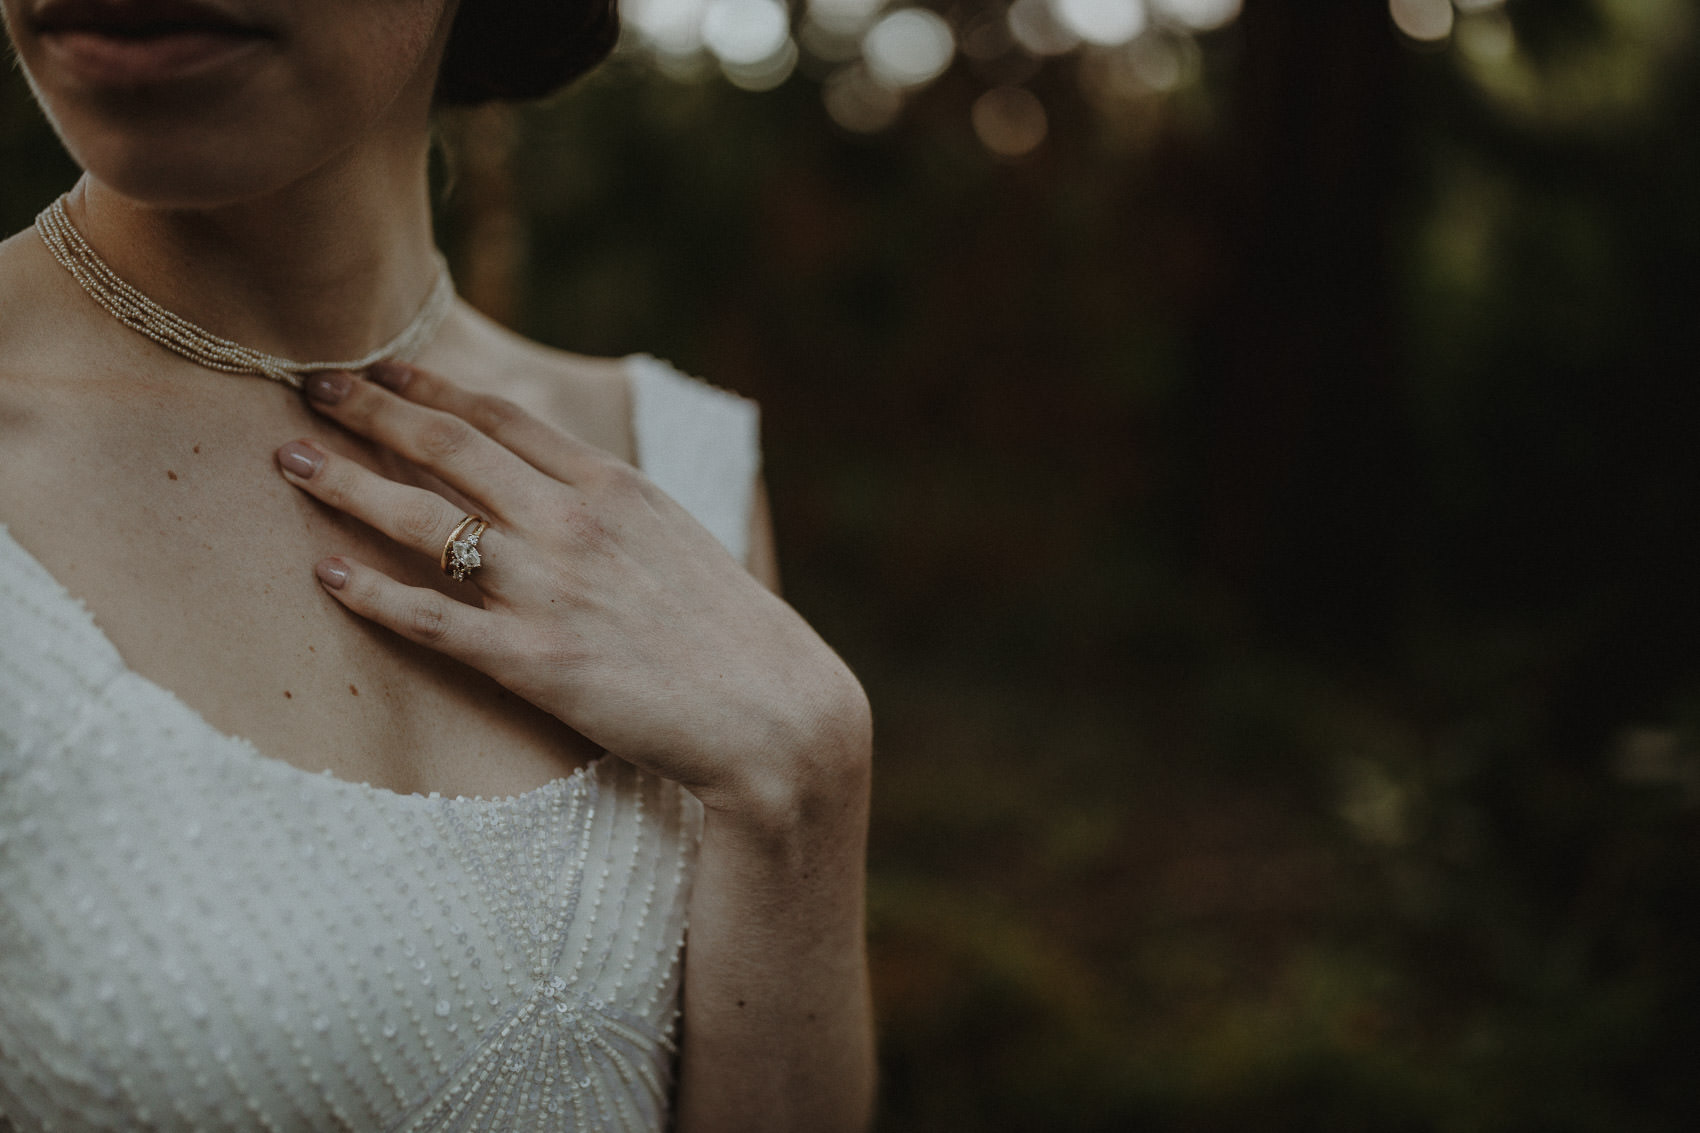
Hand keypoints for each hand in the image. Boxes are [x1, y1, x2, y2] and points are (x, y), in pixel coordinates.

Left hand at [275, 363, 869, 827]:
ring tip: (291, 462)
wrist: (775, 713)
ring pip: (423, 521)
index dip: (434, 386)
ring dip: (348, 485)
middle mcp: (572, 523)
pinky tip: (326, 574)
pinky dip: (371, 595)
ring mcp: (549, 589)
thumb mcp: (681, 540)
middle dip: (370, 411)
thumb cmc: (735, 634)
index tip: (383, 366)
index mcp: (614, 487)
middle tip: (310, 386)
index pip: (504, 418)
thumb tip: (565, 480)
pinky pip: (431, 619)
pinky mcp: (532, 662)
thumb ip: (616, 506)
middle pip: (449, 449)